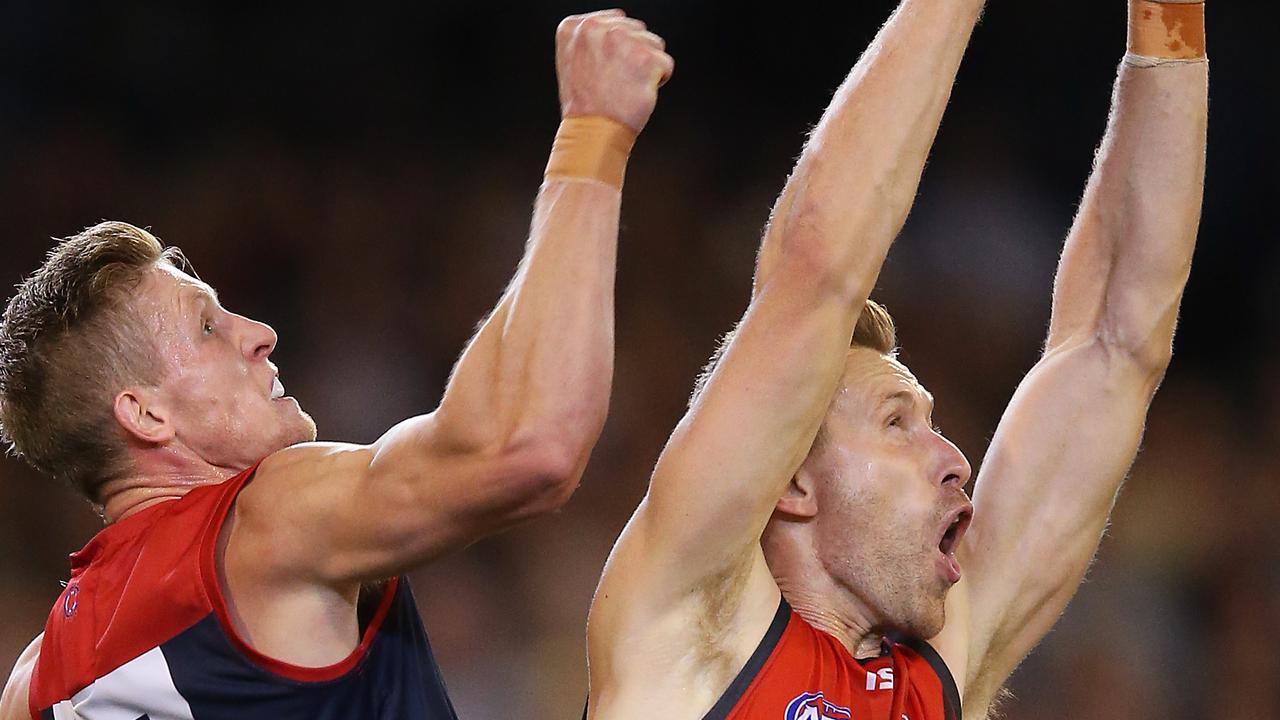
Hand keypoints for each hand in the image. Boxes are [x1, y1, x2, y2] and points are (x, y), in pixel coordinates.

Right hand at [555, 10, 673, 132]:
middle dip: (634, 54)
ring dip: (646, 66)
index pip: (616, 20)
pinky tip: (638, 92)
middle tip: (616, 81)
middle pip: (637, 30)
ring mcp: (622, 41)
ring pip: (654, 44)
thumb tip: (618, 22)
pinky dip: (658, 81)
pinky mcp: (645, 58)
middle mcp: (596, 28)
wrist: (593, 132)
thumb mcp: (574, 60)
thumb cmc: (586, 104)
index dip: (617, 48)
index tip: (606, 68)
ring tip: (626, 86)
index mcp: (574, 26)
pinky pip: (666, 64)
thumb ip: (593, 37)